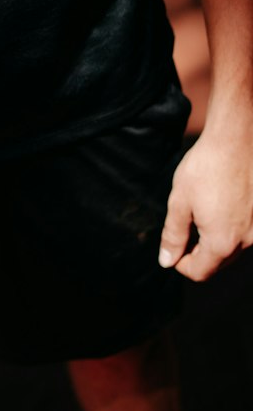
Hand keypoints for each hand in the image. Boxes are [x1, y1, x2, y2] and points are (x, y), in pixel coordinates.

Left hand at [159, 126, 252, 280]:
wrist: (238, 138)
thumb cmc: (206, 168)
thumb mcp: (179, 202)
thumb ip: (173, 236)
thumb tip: (167, 261)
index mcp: (222, 242)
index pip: (200, 272)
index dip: (181, 263)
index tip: (174, 246)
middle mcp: (247, 239)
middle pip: (219, 262)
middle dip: (198, 253)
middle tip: (185, 226)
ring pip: (234, 248)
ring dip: (216, 239)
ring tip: (204, 211)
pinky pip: (247, 231)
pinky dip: (232, 227)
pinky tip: (222, 204)